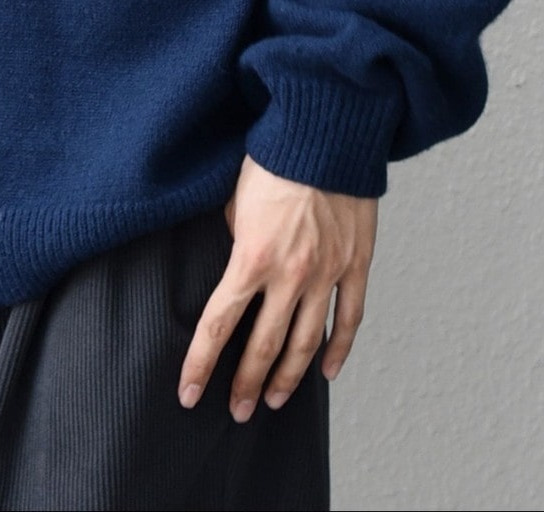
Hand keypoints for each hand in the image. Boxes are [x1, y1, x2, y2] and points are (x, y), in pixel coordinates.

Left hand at [177, 153, 376, 419]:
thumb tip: (235, 268)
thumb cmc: (273, 158)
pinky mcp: (355, 264)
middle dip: (246, 383)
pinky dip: (339, 349)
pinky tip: (327, 372)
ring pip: (306, 342)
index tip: (188, 393)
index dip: (200, 363)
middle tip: (236, 411)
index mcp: (251, 258)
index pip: (217, 325)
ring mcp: (327, 273)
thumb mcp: (234, 200)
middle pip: (263, 345)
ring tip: (273, 401)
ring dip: (288, 377)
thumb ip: (234, 241)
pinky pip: (349, 318)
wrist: (325, 132)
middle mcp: (290, 274)